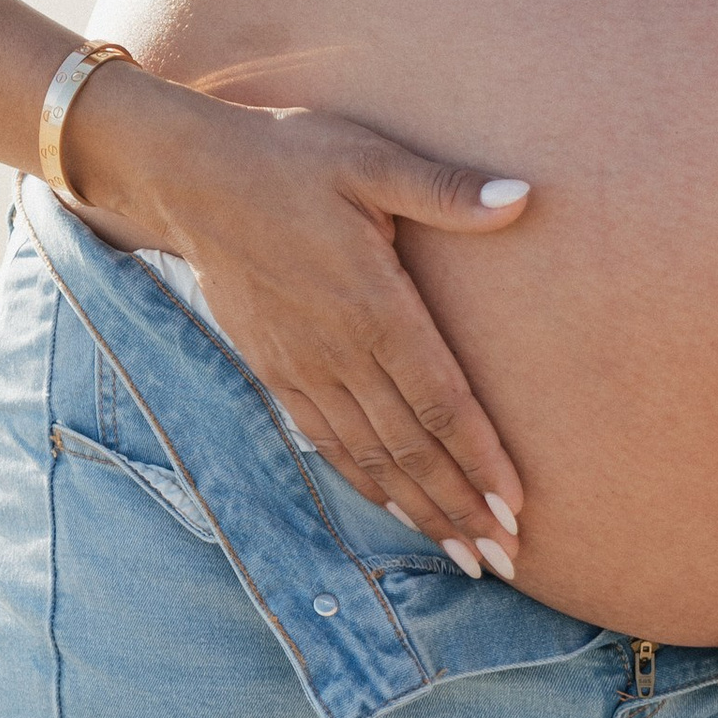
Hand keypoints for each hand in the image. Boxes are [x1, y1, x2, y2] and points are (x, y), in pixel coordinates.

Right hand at [64, 61, 532, 577]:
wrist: (194, 178)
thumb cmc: (293, 158)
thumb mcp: (372, 158)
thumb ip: (446, 190)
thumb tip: (523, 197)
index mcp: (374, 304)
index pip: (439, 401)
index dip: (480, 459)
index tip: (517, 509)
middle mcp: (340, 351)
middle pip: (411, 447)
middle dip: (461, 507)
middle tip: (508, 560)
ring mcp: (304, 368)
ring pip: (372, 457)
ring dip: (420, 509)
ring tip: (464, 555)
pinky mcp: (276, 370)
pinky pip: (327, 442)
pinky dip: (366, 482)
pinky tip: (394, 506)